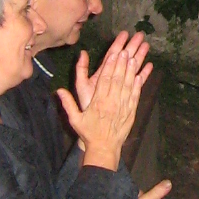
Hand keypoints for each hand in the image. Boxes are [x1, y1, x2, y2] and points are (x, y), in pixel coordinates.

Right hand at [59, 32, 146, 168]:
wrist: (104, 149)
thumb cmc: (88, 134)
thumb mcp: (75, 120)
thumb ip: (68, 104)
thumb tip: (58, 90)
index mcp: (98, 102)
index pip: (104, 80)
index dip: (110, 66)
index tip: (114, 54)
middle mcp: (111, 102)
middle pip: (117, 79)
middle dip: (122, 63)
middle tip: (126, 49)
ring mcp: (123, 107)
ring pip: (128, 85)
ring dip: (131, 71)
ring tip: (135, 57)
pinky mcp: (130, 112)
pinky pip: (135, 96)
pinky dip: (138, 85)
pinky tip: (140, 76)